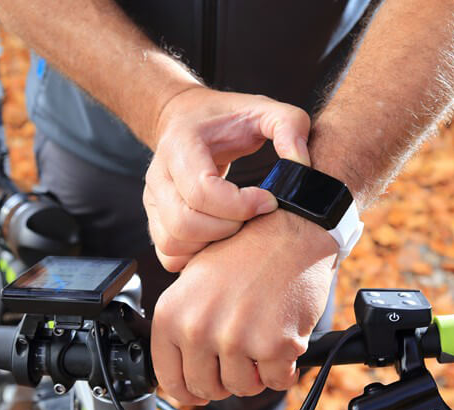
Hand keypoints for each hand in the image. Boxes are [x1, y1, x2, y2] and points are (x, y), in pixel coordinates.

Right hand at [143, 87, 311, 271]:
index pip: (201, 191)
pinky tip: (220, 238)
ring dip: (212, 245)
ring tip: (239, 226)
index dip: (240, 205)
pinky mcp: (156, 221)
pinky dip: (196, 256)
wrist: (187, 118)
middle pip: (184, 223)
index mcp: (180, 145)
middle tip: (254, 217)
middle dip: (228, 229)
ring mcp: (153, 202)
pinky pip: (168, 255)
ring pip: (173, 244)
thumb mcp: (263, 109)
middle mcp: (158, 176)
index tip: (268, 201)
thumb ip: (289, 125)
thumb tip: (300, 164)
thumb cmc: (226, 117)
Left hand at [151, 210, 337, 403]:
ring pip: (243, 387)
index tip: (201, 390)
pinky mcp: (274, 345)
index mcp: (172, 314)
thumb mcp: (194, 281)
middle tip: (241, 359)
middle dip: (226, 381)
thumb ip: (183, 324)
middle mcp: (198, 328)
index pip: (170, 378)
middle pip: (207, 388)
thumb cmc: (244, 253)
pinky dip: (284, 368)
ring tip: (263, 341)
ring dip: (256, 373)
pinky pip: (276, 381)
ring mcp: (236, 338)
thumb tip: (181, 369)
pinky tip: (284, 341)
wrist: (289, 232)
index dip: (189, 390)